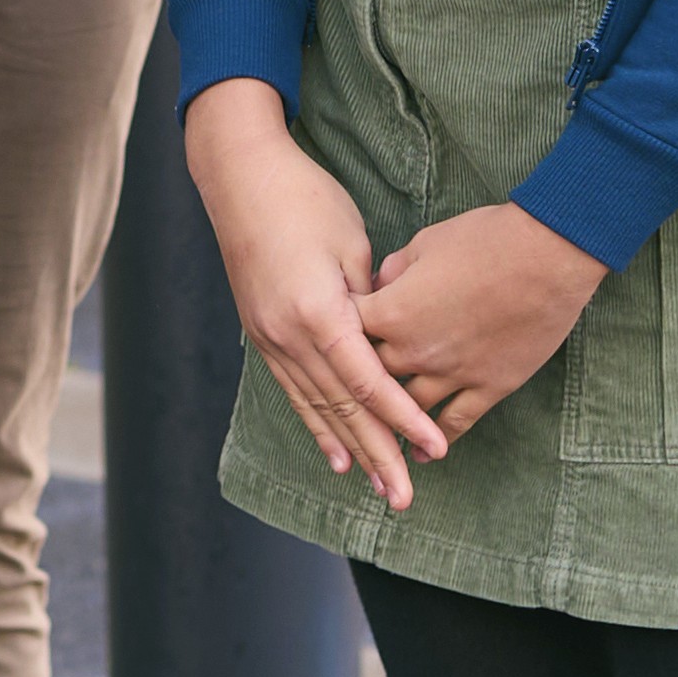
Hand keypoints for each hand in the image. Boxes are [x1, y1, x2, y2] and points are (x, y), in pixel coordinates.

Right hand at [188, 78, 449, 509]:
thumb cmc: (306, 199)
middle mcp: (290, 335)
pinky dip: (317, 426)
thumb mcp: (351, 246)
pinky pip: (294, 392)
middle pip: (343, 409)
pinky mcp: (262, 335)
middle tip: (406, 499)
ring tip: (379, 488)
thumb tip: (390, 345)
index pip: (369, 383)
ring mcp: (270, 338)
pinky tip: (336, 455)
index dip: (404, 419)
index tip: (436, 448)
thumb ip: (370, 304)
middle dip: (380, 455)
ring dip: (351, 450)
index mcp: (319, 312)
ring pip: (317, 408)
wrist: (241, 177)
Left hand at [353, 202, 613, 448]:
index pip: (345, 332)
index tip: (336, 336)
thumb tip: (381, 284)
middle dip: (360, 380)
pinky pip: (454, 423)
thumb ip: (395, 269)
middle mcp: (414, 351)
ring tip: (380, 432)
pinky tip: (422, 452)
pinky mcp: (488, 387)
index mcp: (392, 312)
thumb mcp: (426, 243)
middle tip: (354, 388)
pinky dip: (435, 440)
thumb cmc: (485, 239)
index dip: (338, 332)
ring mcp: (452, 374)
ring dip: (392, 420)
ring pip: (407, 409)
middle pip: (370, 377)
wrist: (546, 256)